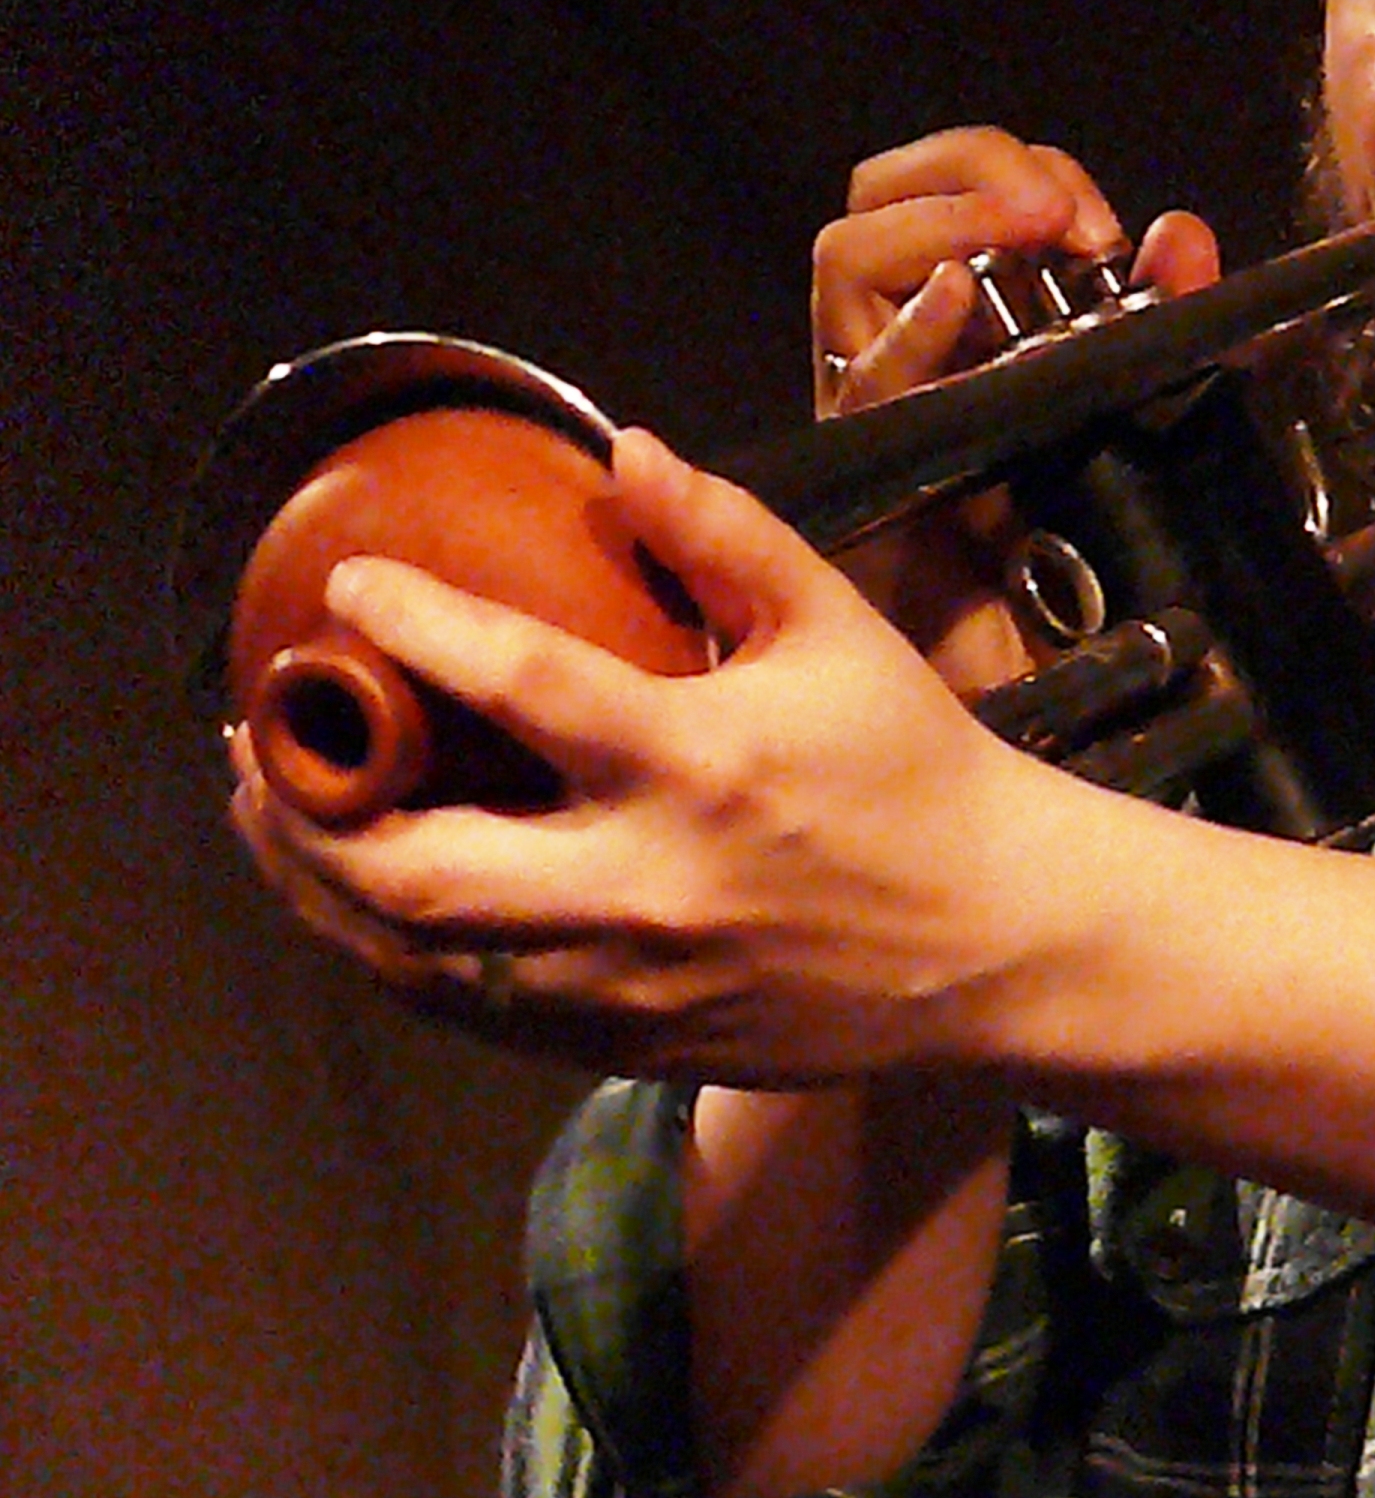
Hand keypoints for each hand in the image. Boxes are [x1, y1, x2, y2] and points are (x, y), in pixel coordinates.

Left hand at [231, 427, 1079, 1084]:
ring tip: (270, 820)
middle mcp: (645, 887)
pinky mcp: (627, 1047)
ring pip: (421, 960)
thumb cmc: (914, 765)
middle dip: (307, 810)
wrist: (995, 939)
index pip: (519, 684)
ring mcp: (628, 985)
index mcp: (698, 763)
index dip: (415, 629)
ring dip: (320, 892)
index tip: (347, 591)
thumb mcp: (836, 625)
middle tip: (257, 741)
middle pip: (419, 871)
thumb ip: (726, 534)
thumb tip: (620, 450)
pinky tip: (362, 904)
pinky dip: (393, 957)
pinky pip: (473, 1013)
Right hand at [811, 126, 1219, 687]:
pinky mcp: (862, 465)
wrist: (1039, 675)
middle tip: (1054, 213)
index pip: (945, 190)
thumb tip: (1181, 231)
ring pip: (848, 256)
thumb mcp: (1133, 413)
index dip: (1011, 170)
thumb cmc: (1071, 554)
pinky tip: (956, 300)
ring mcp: (872, 398)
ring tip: (1026, 236)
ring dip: (941, 220)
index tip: (1101, 221)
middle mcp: (900, 342)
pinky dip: (911, 330)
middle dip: (966, 169)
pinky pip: (865, 380)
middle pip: (877, 199)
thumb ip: (1158, 319)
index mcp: (963, 317)